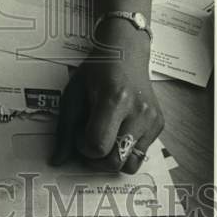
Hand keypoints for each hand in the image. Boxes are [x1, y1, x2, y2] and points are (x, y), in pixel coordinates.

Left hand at [51, 22, 163, 173]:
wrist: (126, 52)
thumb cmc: (97, 71)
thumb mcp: (74, 93)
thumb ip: (65, 129)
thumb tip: (58, 160)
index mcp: (114, 100)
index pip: (98, 146)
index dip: (83, 147)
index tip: (79, 134)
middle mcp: (138, 112)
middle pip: (115, 161)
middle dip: (96, 159)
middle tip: (88, 141)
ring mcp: (152, 120)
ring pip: (131, 164)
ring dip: (113, 159)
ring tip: (103, 139)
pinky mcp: (159, 125)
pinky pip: (141, 153)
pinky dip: (125, 150)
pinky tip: (117, 131)